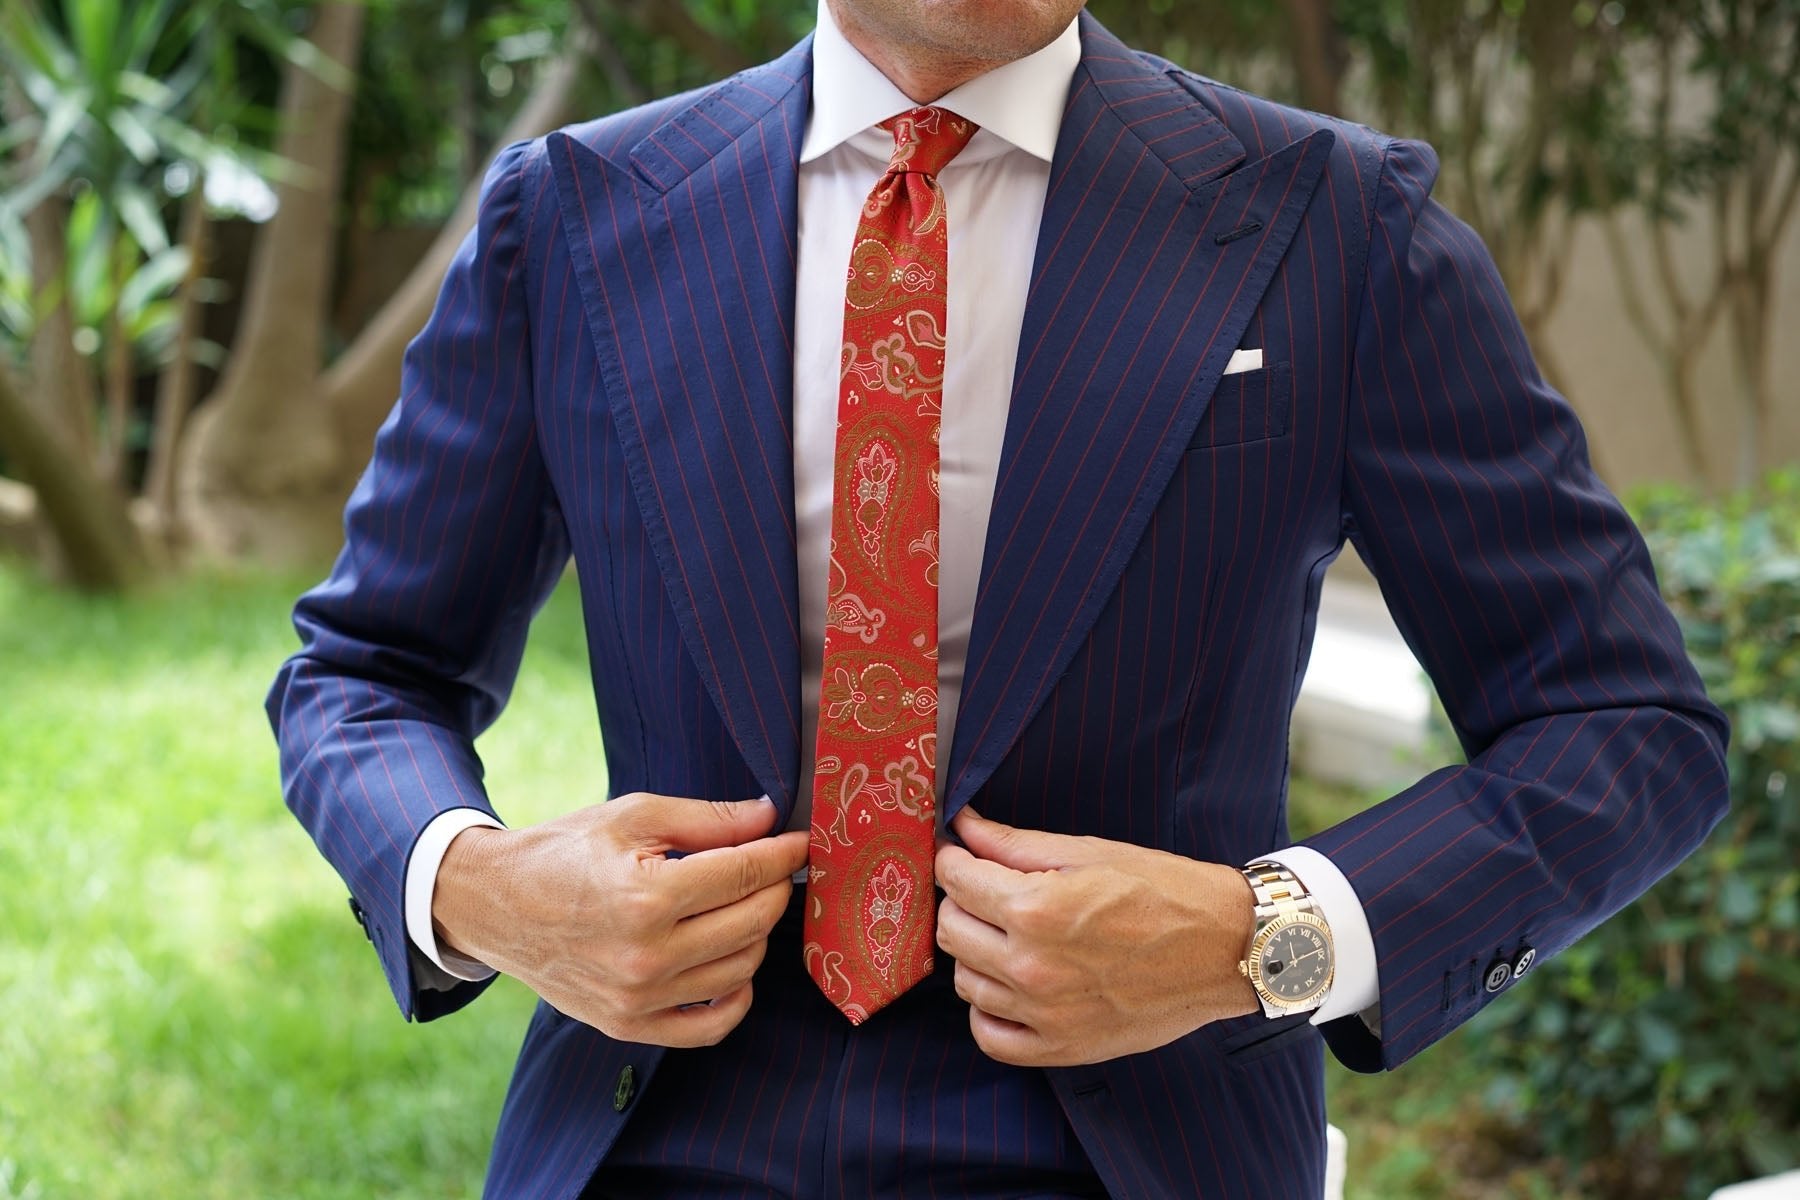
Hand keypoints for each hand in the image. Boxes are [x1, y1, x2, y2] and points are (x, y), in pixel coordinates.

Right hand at [432, 793, 808, 1047]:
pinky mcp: (628, 1026)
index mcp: (646, 896)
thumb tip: (768, 818)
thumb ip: (705, 818)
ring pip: (740, 970)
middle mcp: (645, 955)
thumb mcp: (630, 815)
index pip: (745, 874)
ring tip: (746, 904)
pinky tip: (734, 962)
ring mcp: (638, 998)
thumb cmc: (563, 852)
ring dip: (758, 934)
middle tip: (776, 868)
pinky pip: (710, 1027)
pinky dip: (737, 998)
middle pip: (752, 922)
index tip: (801, 841)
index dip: (782, 854)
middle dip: (776, 888)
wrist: (494, 904)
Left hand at [933, 809, 1259, 1065]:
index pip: (956, 880)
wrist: (1225, 948)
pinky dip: (988, 1012)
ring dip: (975, 953)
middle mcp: (1032, 966)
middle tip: (987, 890)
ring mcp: (1045, 1014)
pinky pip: (990, 1037)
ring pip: (965, 983)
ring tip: (1008, 935)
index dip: (953, 859)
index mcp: (1036, 909)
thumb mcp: (1089, 852)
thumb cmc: (1164, 891)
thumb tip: (963, 826)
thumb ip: (1014, 844)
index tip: (961, 855)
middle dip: (961, 902)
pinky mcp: (1062, 1047)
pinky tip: (1009, 987)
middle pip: (951, 931)